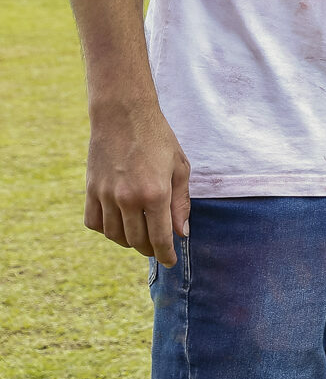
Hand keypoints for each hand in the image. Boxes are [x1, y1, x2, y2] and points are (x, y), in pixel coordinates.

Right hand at [85, 95, 190, 266]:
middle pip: (137, 241)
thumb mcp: (180, 168)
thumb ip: (181, 203)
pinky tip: (119, 224)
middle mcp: (128, 198)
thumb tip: (182, 234)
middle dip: (150, 249)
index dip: (166, 255)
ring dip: (129, 241)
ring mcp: (106, 195)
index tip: (170, 262)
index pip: (160, 238)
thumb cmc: (158, 139)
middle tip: (158, 247)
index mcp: (155, 193)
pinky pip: (94, 223)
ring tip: (141, 235)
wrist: (123, 115)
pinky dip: (106, 229)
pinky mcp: (90, 190)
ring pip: (115, 236)